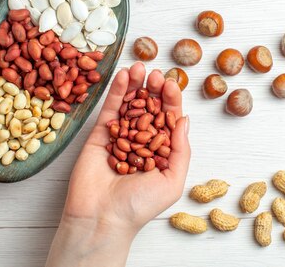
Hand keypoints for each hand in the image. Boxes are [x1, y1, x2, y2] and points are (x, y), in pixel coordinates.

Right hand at [46, 62, 190, 266]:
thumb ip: (180, 149)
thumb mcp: (172, 180)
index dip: (171, 101)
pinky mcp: (99, 135)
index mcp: (160, 152)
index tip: (172, 84)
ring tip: (140, 66)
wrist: (102, 218)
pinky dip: (117, 91)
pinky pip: (110, 109)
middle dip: (154, 89)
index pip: (168, 119)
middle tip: (156, 74)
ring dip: (136, 84)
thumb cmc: (140, 205)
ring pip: (130, 104)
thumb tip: (184, 119)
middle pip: (149, 107)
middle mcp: (141, 141)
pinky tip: (124, 75)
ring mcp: (120, 136)